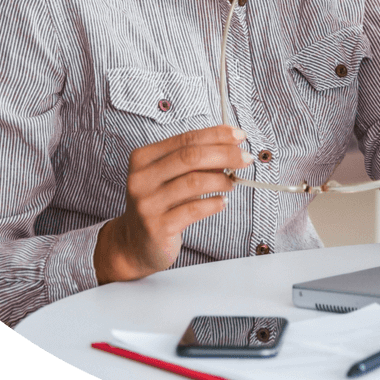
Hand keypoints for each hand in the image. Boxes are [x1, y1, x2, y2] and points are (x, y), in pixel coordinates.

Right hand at [94, 124, 252, 283]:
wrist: (134, 244)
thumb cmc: (159, 204)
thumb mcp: (169, 177)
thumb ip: (193, 162)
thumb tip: (230, 150)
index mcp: (143, 158)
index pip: (186, 138)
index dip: (216, 135)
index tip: (240, 136)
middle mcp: (141, 179)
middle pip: (191, 157)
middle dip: (224, 154)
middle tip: (245, 158)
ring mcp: (147, 204)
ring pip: (194, 182)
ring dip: (221, 180)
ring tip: (232, 183)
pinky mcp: (157, 227)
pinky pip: (194, 210)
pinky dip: (214, 203)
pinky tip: (222, 202)